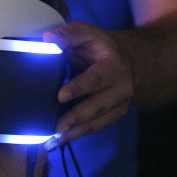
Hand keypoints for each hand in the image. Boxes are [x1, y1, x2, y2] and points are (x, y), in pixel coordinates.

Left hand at [43, 21, 134, 146]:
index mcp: (114, 67)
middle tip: (56, 127)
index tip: (61, 96)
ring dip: (73, 133)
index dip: (79, 88)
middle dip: (76, 118)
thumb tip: (47, 39)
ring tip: (52, 141)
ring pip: (96, 123)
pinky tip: (58, 141)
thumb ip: (69, 35)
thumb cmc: (101, 48)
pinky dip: (76, 135)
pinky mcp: (112, 116)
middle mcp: (120, 89)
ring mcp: (118, 106)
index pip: (95, 79)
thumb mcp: (88, 34)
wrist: (129, 62)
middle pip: (97, 107)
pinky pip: (93, 128)